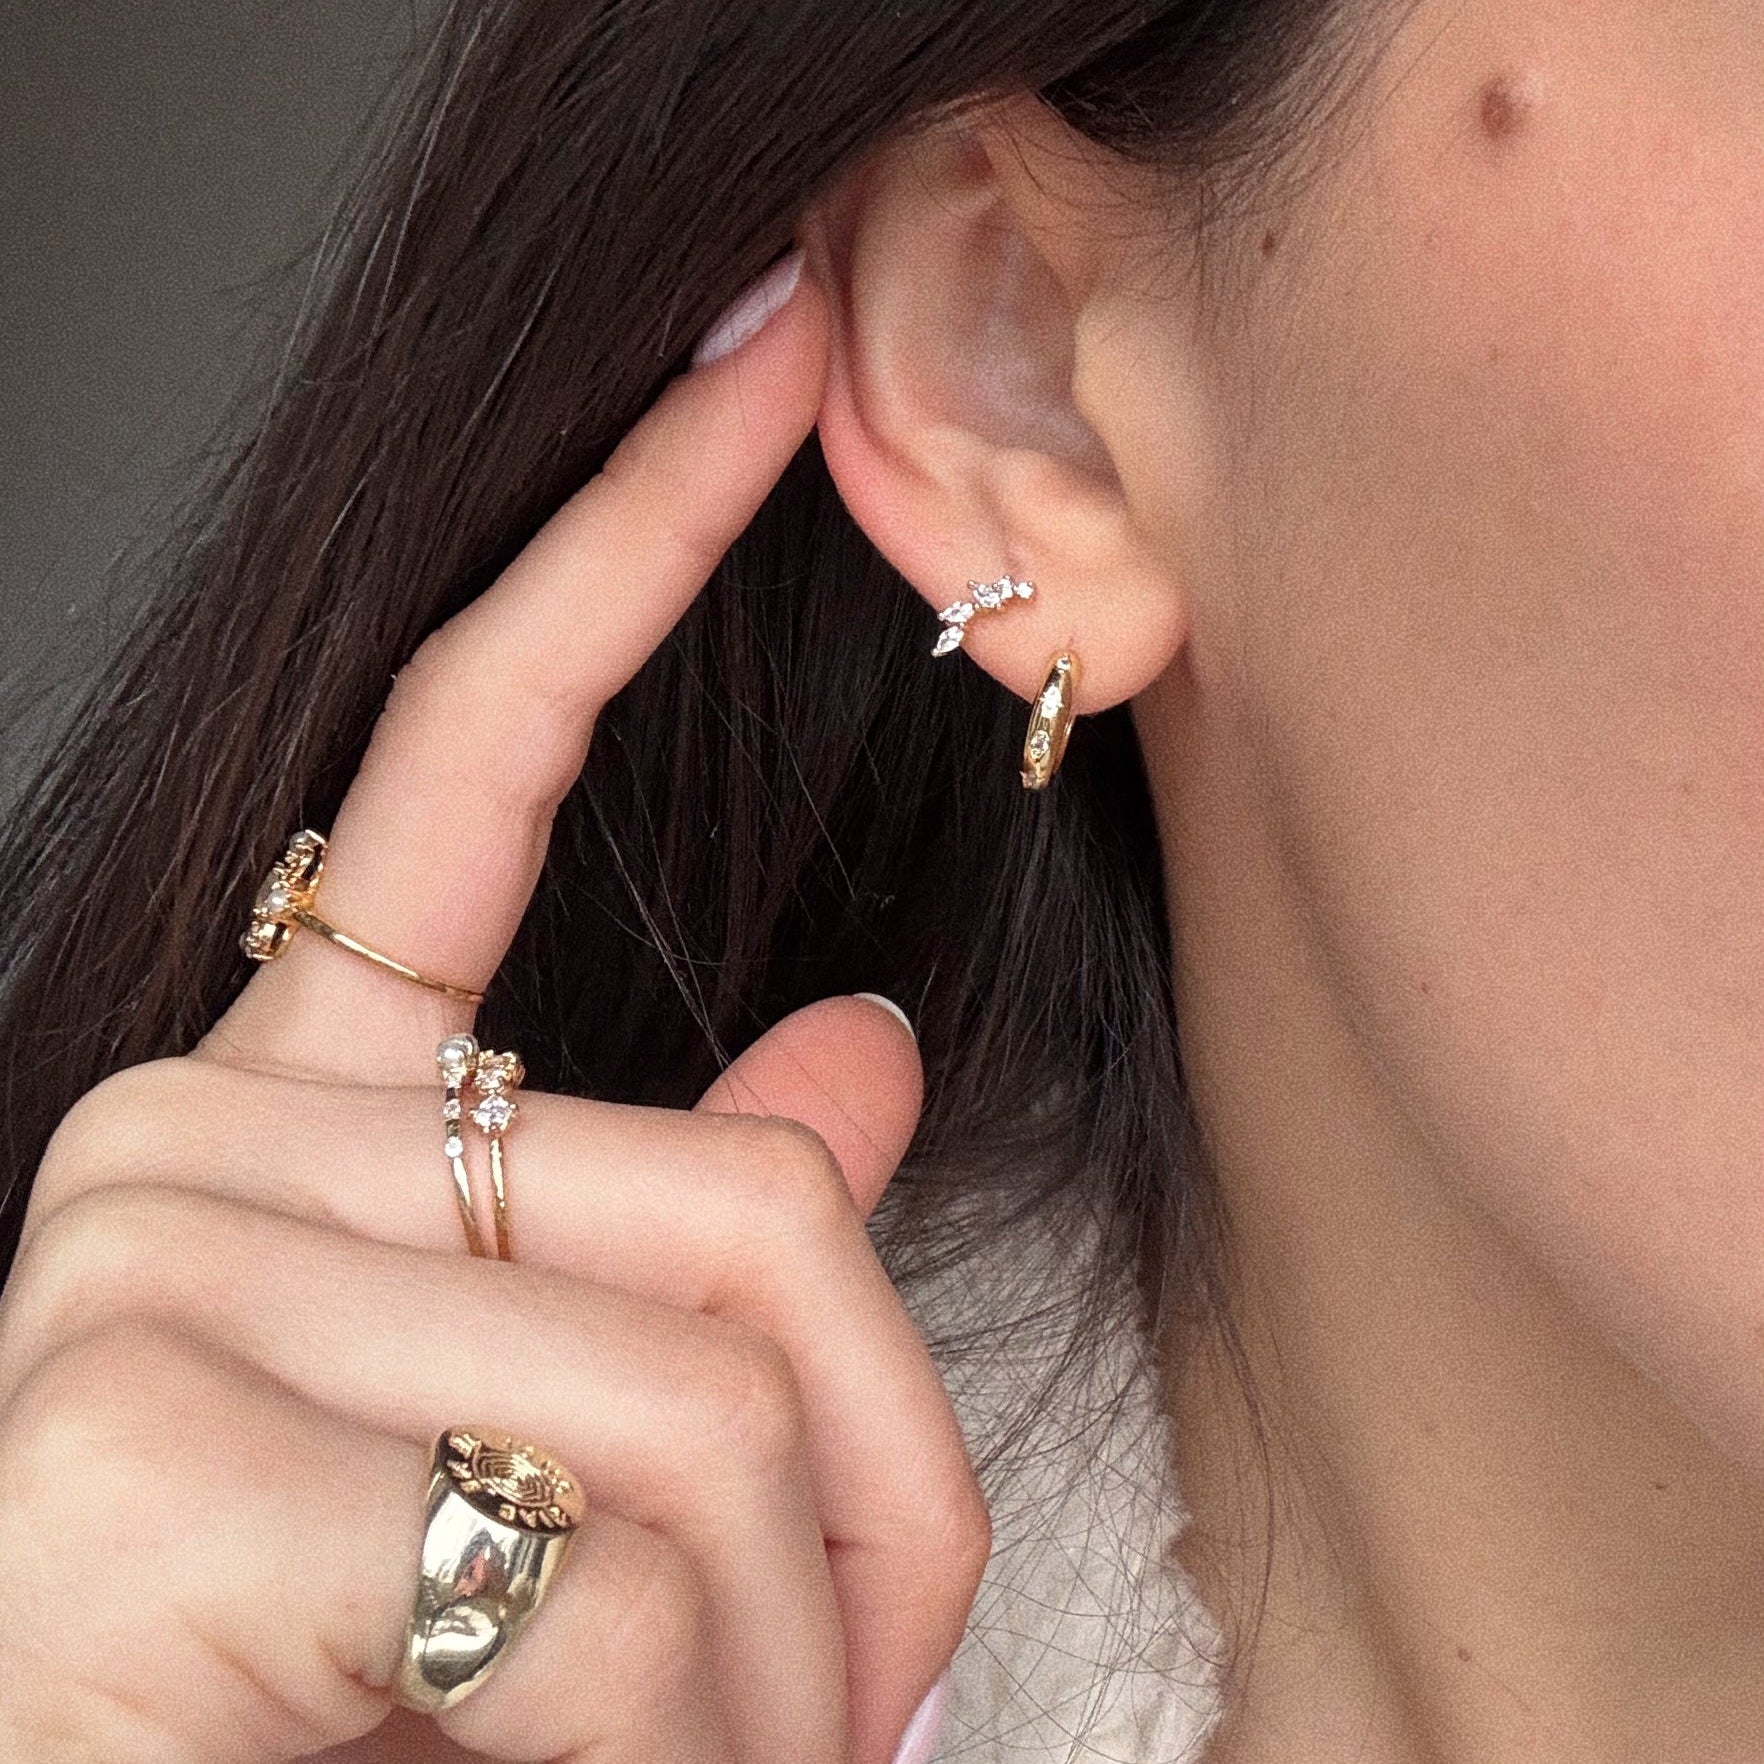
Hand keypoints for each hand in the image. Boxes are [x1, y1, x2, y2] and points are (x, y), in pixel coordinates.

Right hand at [0, 251, 988, 1763]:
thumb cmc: (347, 1697)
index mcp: (298, 1110)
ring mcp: (147, 1265)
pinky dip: (672, 1729)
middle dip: (873, 1498)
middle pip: (749, 1204)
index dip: (626, 539)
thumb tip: (859, 1049)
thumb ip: (689, 1233)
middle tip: (856, 1689)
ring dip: (785, 1655)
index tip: (753, 358)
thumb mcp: (553, 1443)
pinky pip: (594, 1557)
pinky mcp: (138, 1443)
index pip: (476, 748)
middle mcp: (191, 1136)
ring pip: (712, 1394)